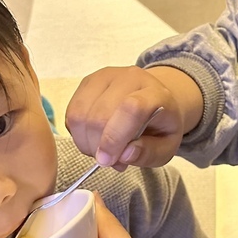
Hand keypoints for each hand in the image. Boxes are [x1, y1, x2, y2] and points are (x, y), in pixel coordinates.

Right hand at [66, 65, 202, 168]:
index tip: (107, 160)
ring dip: (85, 141)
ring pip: (80, 115)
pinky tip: (93, 138)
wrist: (154, 100)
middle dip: (97, 146)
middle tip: (109, 160)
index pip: (131, 109)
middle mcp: (129, 78)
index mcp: (155, 94)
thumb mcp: (166, 147)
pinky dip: (77, 133)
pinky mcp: (88, 81)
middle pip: (99, 115)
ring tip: (102, 150)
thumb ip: (149, 153)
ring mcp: (105, 76)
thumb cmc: (160, 126)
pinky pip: (71, 113)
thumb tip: (124, 155)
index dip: (114, 138)